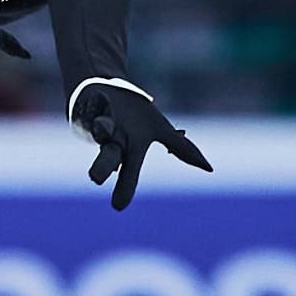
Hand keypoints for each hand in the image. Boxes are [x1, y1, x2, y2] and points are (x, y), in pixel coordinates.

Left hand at [73, 82, 210, 210]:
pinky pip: (93, 103)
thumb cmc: (132, 116)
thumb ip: (182, 149)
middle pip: (109, 157)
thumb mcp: (159, 129)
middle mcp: (112, 141)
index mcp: (129, 150)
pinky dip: (98, 102)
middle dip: (104, 166)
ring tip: (105, 126)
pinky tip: (99, 99)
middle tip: (95, 178)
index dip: (125, 187)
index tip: (118, 207)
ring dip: (103, 128)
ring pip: (100, 129)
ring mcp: (98, 123)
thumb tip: (208, 168)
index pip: (130, 171)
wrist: (105, 88)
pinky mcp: (86, 107)